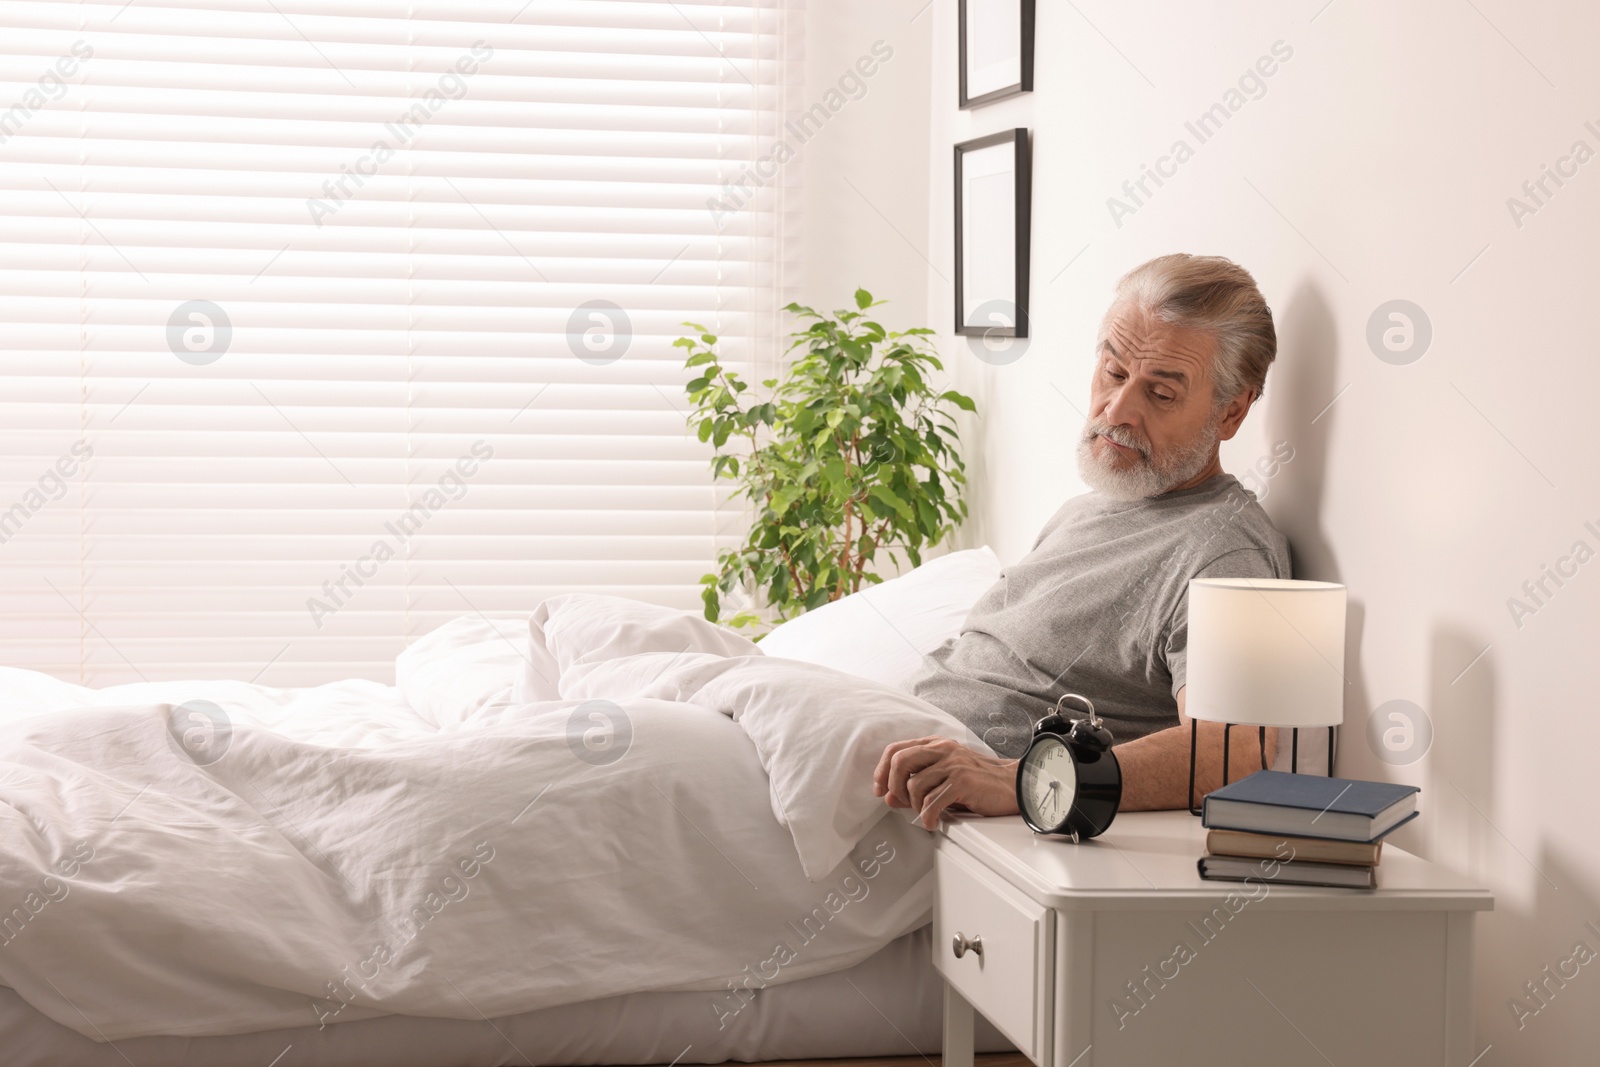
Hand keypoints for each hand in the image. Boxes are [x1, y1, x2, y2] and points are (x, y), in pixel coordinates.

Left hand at [872, 736, 1019, 829]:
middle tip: (901, 802)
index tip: (880, 790)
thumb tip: (889, 797)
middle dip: (894, 786)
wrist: (1014, 784)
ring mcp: (953, 764)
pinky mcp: (963, 781)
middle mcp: (943, 750)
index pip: (896, 750)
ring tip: (924, 814)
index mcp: (936, 745)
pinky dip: (927, 816)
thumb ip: (917, 785)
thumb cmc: (980, 782)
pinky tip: (932, 821)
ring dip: (914, 806)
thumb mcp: (944, 780)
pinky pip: (933, 801)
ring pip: (915, 784)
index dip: (882, 771)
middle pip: (900, 761)